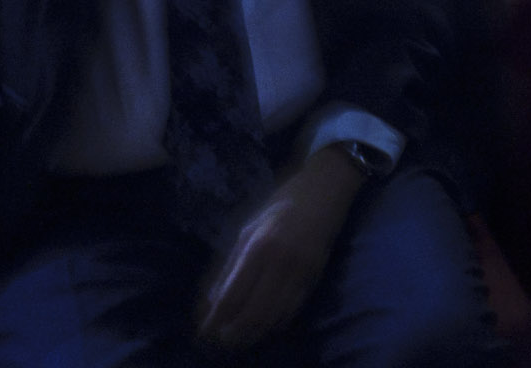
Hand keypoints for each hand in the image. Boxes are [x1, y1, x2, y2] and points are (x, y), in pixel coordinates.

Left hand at [194, 148, 361, 350]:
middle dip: (234, 332)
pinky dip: (276, 323)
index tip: (204, 331)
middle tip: (221, 341)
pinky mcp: (316, 275)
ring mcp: (301, 271)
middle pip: (253, 312)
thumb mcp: (248, 227)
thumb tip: (213, 299)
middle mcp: (280, 262)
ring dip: (254, 332)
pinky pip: (293, 309)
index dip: (216, 318)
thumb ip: (230, 264)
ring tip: (239, 339)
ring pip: (274, 315)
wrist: (325, 189)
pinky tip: (264, 327)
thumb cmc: (281, 203)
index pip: (233, 295)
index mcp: (258, 246)